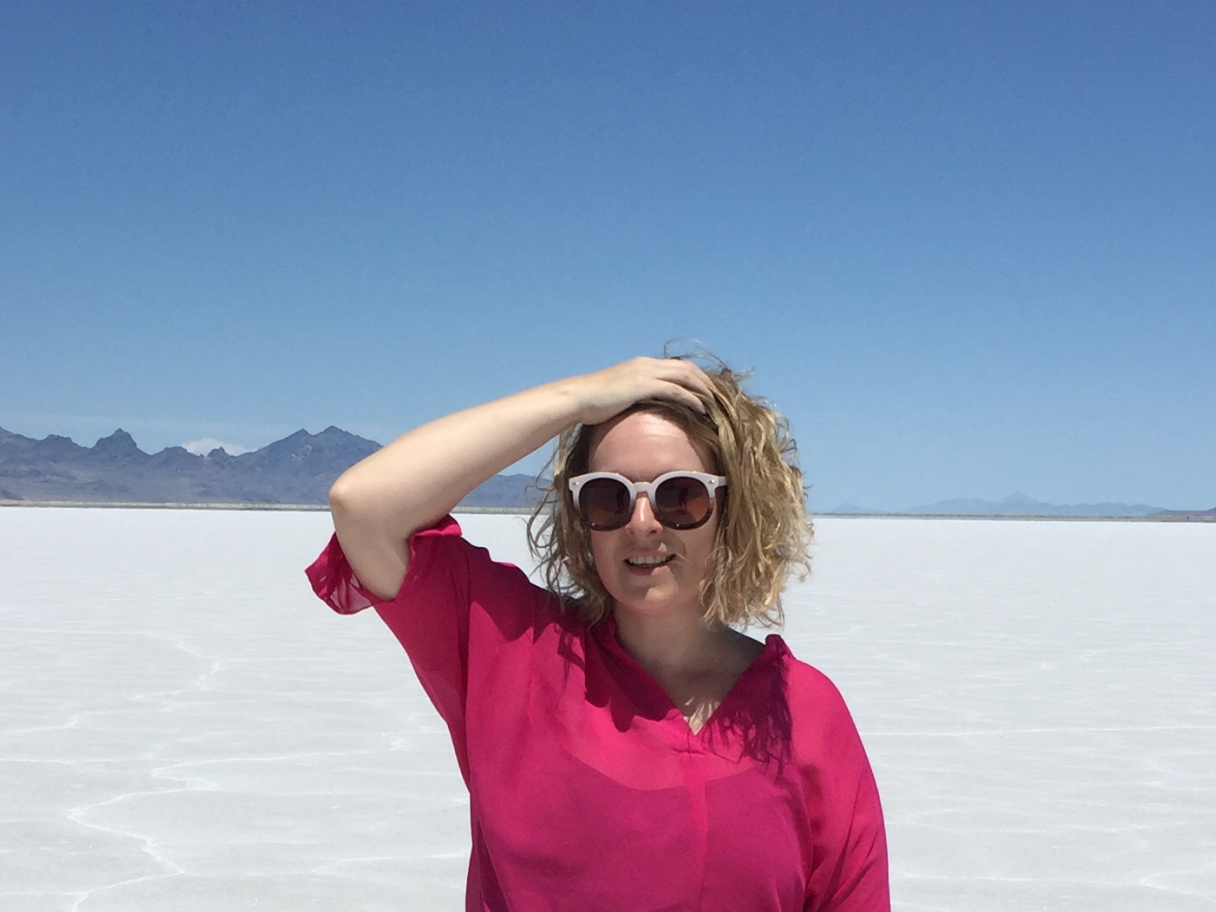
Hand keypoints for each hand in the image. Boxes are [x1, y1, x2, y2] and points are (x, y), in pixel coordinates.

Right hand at [565, 357, 714, 425]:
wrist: (578, 397)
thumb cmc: (593, 401)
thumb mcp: (617, 394)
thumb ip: (632, 396)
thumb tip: (638, 408)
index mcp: (642, 365)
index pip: (677, 366)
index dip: (695, 377)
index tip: (707, 391)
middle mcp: (647, 365)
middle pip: (687, 368)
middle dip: (706, 382)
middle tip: (720, 398)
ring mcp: (645, 373)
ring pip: (685, 377)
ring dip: (703, 390)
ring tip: (717, 405)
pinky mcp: (643, 385)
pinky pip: (675, 390)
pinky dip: (691, 399)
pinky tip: (701, 410)